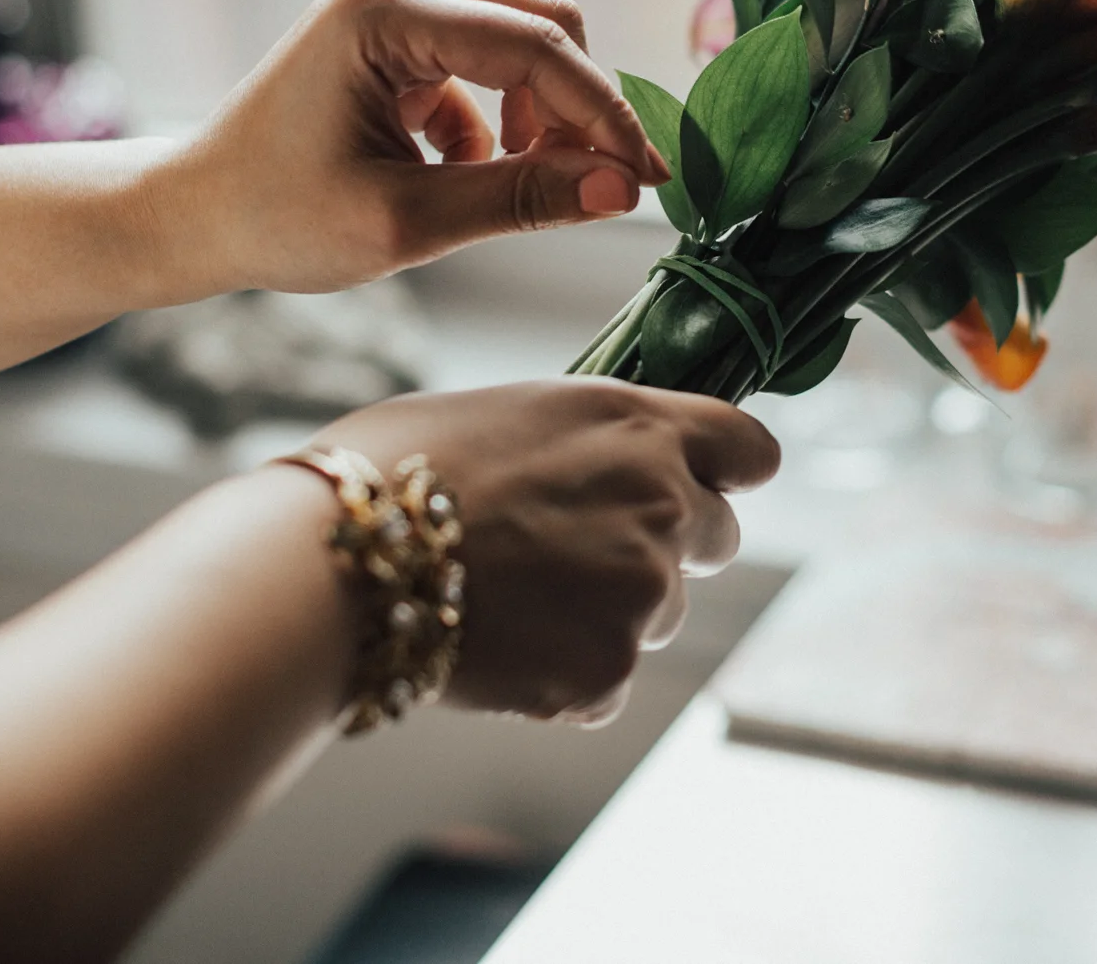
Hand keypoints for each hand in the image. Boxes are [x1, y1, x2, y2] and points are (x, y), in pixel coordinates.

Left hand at [152, 0, 669, 295]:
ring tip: (516, 192)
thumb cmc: (280, 220)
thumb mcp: (407, 222)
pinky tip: (461, 177)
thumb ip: (521, 201)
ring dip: (542, 121)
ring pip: (526, 45)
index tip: (649, 181)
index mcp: (383, 8)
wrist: (197, 214)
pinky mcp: (402, 30)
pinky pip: (492, 68)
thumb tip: (625, 191)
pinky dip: (501, 127)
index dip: (603, 114)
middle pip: (544, 27)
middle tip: (606, 192)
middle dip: (580, 111)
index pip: (535, 46)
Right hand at [312, 379, 779, 724]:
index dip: (730, 470)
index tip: (713, 483)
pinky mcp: (609, 669)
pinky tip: (498, 647)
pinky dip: (564, 677)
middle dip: (666, 547)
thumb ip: (596, 444)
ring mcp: (642, 591)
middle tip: (578, 552)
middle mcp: (664, 503)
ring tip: (511, 597)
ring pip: (658, 613)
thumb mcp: (517, 414)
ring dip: (607, 612)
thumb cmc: (400, 467)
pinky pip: (607, 681)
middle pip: (717, 538)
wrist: (346, 560)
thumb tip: (616, 469)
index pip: (749, 448)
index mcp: (640, 426)